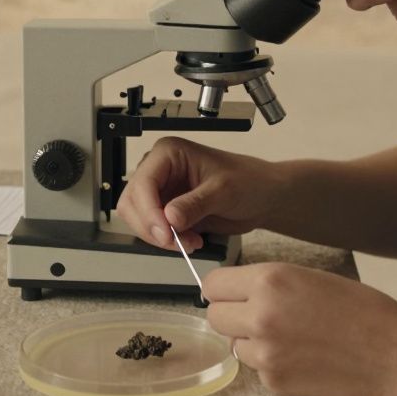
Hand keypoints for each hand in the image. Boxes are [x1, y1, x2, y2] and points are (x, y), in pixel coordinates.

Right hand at [114, 136, 284, 250]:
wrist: (264, 197)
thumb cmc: (249, 181)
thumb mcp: (223, 190)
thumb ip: (195, 204)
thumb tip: (169, 217)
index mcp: (168, 153)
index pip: (143, 183)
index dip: (149, 211)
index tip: (165, 233)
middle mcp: (160, 170)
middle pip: (132, 203)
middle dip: (152, 227)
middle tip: (176, 242)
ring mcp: (162, 192)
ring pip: (138, 219)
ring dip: (160, 237)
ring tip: (190, 242)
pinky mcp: (167, 211)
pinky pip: (153, 231)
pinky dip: (168, 242)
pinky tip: (191, 240)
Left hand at [204, 262, 396, 395]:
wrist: (394, 355)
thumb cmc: (362, 310)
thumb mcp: (310, 277)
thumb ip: (270, 283)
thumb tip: (239, 290)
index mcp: (270, 281)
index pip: (213, 284)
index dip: (222, 289)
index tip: (231, 294)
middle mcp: (260, 315)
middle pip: (214, 317)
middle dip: (231, 316)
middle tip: (256, 317)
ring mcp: (265, 353)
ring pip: (234, 345)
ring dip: (252, 342)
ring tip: (290, 338)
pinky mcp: (275, 382)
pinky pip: (257, 369)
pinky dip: (273, 364)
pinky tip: (303, 358)